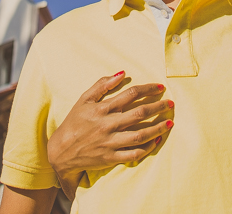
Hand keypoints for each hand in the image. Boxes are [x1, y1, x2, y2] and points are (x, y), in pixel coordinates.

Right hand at [47, 72, 172, 198]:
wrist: (61, 152)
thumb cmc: (74, 122)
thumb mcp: (83, 100)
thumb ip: (102, 85)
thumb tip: (121, 73)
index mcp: (101, 108)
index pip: (130, 94)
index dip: (148, 89)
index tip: (160, 88)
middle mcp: (107, 125)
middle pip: (139, 113)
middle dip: (158, 107)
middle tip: (170, 103)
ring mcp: (110, 142)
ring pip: (139, 135)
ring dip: (157, 128)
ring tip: (170, 122)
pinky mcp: (111, 158)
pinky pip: (133, 154)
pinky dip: (147, 148)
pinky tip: (157, 140)